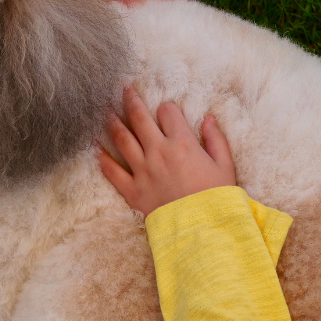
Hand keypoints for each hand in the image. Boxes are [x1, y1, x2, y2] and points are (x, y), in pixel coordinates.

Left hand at [99, 88, 236, 215]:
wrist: (204, 230)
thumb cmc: (217, 198)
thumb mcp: (225, 166)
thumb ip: (216, 140)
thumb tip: (208, 118)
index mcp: (182, 143)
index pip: (168, 113)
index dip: (167, 109)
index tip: (165, 110)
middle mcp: (158, 152)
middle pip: (138, 118)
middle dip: (130, 100)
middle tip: (123, 89)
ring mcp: (142, 170)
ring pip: (121, 138)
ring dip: (112, 121)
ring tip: (105, 110)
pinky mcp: (132, 189)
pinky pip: (112, 171)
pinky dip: (102, 158)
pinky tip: (95, 147)